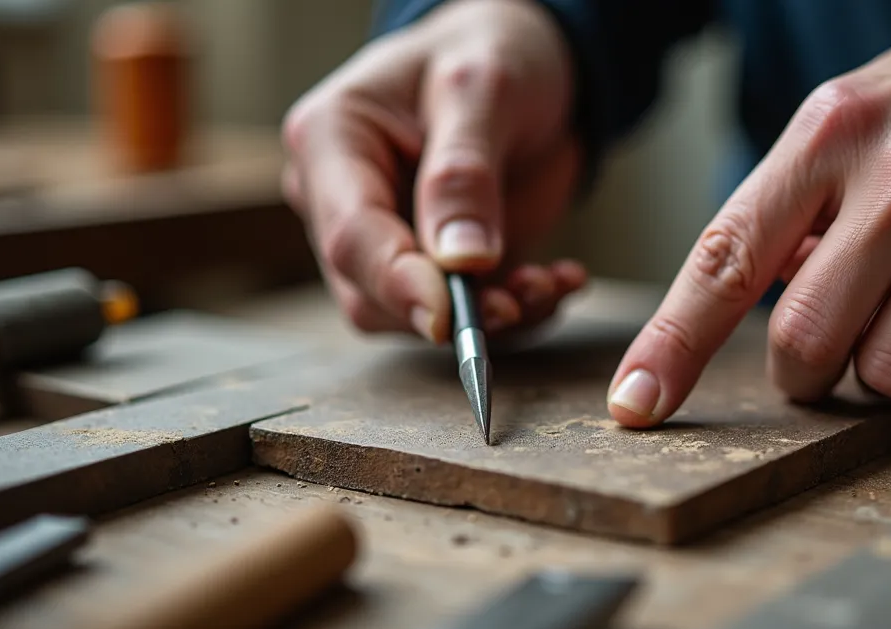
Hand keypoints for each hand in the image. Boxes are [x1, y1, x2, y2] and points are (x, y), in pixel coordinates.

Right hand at [282, 0, 586, 342]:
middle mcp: (343, 198)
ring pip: (416, 316)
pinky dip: (517, 310)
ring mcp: (388, 235)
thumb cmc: (492, 50)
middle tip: (524, 298)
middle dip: (449, 310)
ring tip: (550, 283)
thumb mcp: (484, 90)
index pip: (352, 235)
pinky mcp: (435, 264)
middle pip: (370, 292)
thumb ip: (465, 172)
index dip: (399, 283)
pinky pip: (466, 313)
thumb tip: (460, 262)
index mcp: (331, 140)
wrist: (529, 60)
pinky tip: (559, 280)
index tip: (451, 315)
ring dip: (491, 317)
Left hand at [607, 0, 890, 425]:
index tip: (635, 404)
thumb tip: (748, 308)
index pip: (726, 258)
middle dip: (804, 369)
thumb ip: (789, 210)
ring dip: (886, 364)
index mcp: (830, 135)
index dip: (673, 344)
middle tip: (825, 345)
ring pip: (890, 374)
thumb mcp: (846, 121)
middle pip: (806, 342)